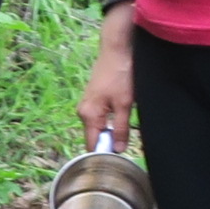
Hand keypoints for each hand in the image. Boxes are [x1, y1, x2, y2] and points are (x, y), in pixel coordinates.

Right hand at [78, 5, 137, 142]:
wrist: (117, 49)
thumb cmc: (121, 74)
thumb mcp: (125, 104)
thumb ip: (121, 129)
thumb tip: (119, 150)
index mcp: (88, 115)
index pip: (91, 145)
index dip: (103, 154)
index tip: (118, 159)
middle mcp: (83, 111)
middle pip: (95, 136)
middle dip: (108, 142)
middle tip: (126, 143)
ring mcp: (87, 104)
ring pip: (98, 126)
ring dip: (111, 130)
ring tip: (126, 128)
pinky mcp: (93, 98)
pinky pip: (100, 117)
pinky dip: (110, 120)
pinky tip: (121, 114)